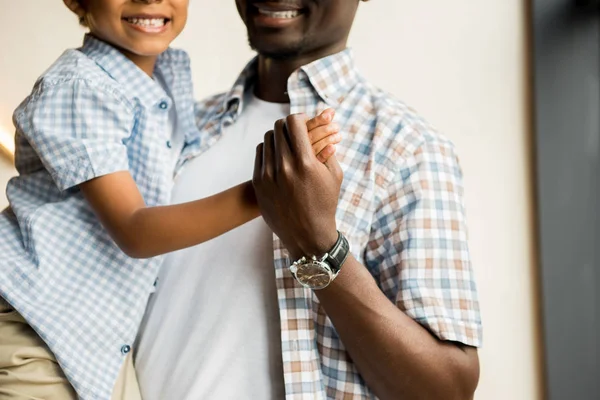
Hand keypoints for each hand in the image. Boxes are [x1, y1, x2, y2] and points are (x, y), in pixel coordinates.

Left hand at [253, 114, 343, 258]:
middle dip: (288, 125)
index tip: (303, 121)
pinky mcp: (258, 183)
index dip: (299, 117)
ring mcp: (268, 176)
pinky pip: (260, 154)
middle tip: (295, 130)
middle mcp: (284, 167)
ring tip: (287, 143)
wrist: (307, 235)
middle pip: (278, 128)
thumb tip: (325, 127)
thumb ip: (328, 148)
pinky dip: (269, 150)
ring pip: (267, 139)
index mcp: (305, 163)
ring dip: (278, 136)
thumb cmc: (325, 203)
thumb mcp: (334, 175)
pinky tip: (278, 155)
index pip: (294, 123)